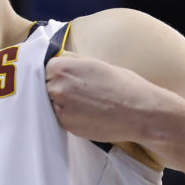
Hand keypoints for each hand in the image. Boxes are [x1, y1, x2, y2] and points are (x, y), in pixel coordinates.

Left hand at [45, 51, 170, 144]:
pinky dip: (69, 115)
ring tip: (84, 103)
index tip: (63, 77)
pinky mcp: (66, 125)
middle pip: (44, 86)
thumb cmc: (123, 85)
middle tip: (76, 92)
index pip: (46, 68)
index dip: (56, 72)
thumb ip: (73, 62)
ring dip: (61, 102)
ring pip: (50, 103)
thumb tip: (59, 59)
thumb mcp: (96, 64)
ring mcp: (60, 108)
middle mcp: (57, 88)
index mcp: (63, 68)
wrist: (139, 112)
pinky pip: (59, 117)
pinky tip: (86, 113)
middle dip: (56, 87)